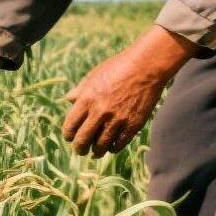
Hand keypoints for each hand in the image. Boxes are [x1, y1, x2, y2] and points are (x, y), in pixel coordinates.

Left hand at [63, 25, 196, 157]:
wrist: (148, 64)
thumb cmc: (119, 67)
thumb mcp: (94, 75)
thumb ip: (80, 91)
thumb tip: (67, 100)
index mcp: (87, 100)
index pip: (69, 127)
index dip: (68, 135)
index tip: (71, 137)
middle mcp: (100, 112)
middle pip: (82, 141)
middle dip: (79, 148)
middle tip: (81, 150)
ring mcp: (117, 119)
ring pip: (100, 146)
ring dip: (96, 151)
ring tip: (96, 152)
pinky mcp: (133, 124)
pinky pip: (119, 144)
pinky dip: (113, 148)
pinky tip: (112, 146)